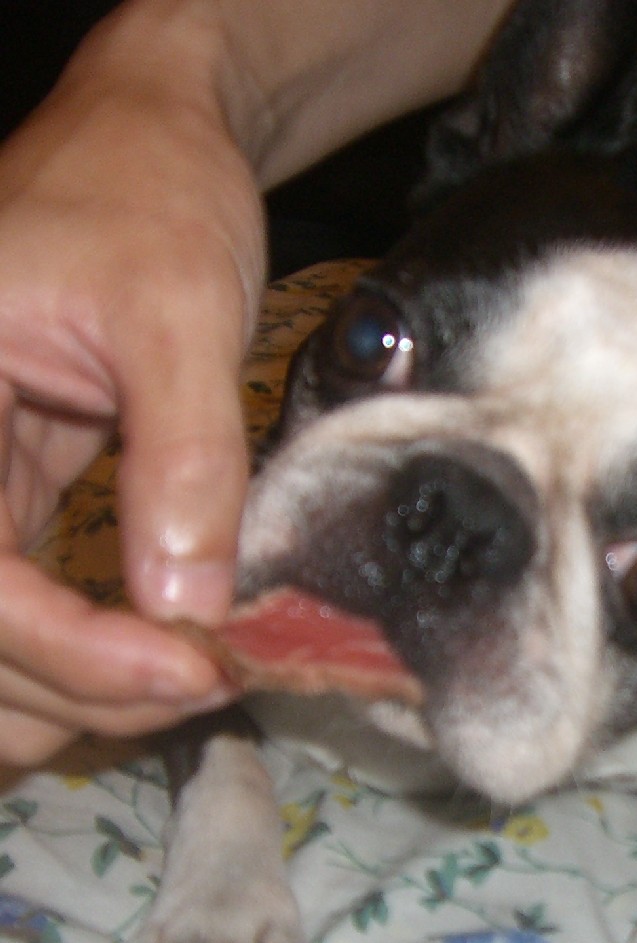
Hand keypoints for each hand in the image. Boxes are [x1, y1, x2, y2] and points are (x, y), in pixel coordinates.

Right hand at [0, 74, 261, 763]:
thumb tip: (188, 603)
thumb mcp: (178, 314)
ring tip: (182, 686)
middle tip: (204, 686)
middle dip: (79, 684)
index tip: (186, 669)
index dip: (70, 649)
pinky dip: (77, 647)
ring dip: (71, 686)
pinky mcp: (6, 486)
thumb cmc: (153, 196)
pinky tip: (144, 666)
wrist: (151, 148)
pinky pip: (19, 593)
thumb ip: (183, 455)